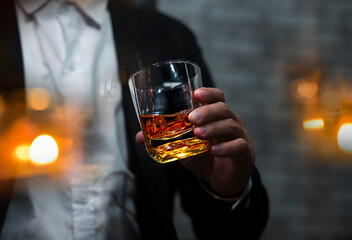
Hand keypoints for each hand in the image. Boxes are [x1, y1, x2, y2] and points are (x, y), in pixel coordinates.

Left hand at [135, 87, 254, 196]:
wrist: (222, 180)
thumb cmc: (204, 158)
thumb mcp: (183, 149)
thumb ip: (165, 141)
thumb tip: (139, 136)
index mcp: (217, 116)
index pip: (217, 98)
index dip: (208, 93)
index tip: (195, 93)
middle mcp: (231, 122)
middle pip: (224, 109)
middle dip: (207, 111)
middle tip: (191, 118)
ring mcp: (241, 136)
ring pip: (231, 125)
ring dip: (213, 127)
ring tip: (198, 134)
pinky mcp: (246, 153)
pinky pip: (239, 146)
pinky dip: (226, 147)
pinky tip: (215, 150)